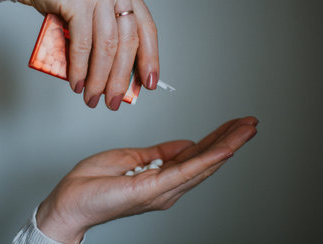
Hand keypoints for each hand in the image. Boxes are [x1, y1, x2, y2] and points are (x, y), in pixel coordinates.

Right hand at [19, 0, 158, 109]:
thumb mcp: (92, 7)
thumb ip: (104, 31)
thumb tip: (112, 72)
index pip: (146, 29)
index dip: (150, 59)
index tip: (148, 83)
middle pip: (128, 42)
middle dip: (121, 78)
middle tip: (113, 100)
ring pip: (107, 46)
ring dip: (100, 79)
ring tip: (93, 97)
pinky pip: (83, 44)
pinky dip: (80, 68)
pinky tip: (78, 82)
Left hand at [36, 116, 257, 243]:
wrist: (71, 200)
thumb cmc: (95, 182)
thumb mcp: (133, 159)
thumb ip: (161, 153)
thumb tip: (185, 144)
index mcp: (162, 176)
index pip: (196, 154)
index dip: (217, 139)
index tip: (234, 125)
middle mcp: (168, 187)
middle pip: (206, 159)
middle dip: (230, 140)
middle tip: (251, 124)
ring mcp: (163, 190)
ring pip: (202, 164)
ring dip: (227, 145)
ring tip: (247, 130)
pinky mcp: (153, 189)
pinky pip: (185, 172)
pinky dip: (208, 160)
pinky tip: (225, 149)